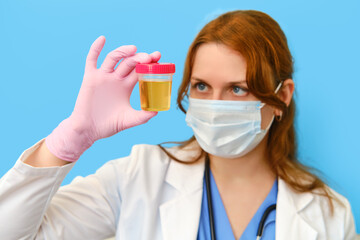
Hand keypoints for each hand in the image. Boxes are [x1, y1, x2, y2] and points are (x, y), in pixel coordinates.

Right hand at [45, 36, 159, 161]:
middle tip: (149, 57)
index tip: (158, 57)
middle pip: (129, 62)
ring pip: (114, 58)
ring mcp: (103, 76)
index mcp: (126, 86)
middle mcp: (116, 79)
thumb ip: (142, 116)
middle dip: (139, 58)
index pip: (140, 70)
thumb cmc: (108, 125)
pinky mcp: (91, 78)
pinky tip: (103, 39)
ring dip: (123, 52)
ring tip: (133, 49)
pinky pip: (92, 60)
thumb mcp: (128, 120)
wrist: (88, 130)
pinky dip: (96, 48)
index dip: (149, 63)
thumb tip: (157, 111)